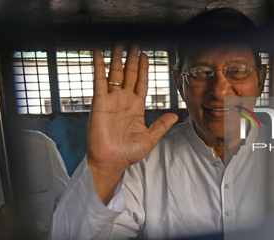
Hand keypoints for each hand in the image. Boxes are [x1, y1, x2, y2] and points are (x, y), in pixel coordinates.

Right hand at [87, 43, 177, 203]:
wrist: (112, 162)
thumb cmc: (128, 154)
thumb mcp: (150, 138)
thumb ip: (161, 125)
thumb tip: (175, 115)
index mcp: (136, 108)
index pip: (141, 83)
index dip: (143, 69)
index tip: (145, 55)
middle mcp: (123, 101)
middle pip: (129, 74)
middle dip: (132, 59)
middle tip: (134, 43)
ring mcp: (111, 100)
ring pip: (115, 74)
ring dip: (117, 59)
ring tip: (119, 43)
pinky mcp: (99, 102)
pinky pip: (99, 81)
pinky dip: (98, 66)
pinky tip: (98, 53)